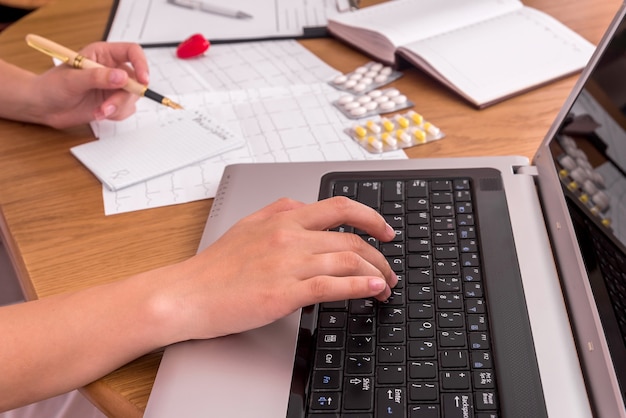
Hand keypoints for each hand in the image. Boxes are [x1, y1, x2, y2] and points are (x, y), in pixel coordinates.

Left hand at [28, 41, 148, 127]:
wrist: (43, 107)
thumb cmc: (52, 86)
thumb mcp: (73, 80)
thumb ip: (98, 77)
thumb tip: (122, 77)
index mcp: (103, 54)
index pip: (132, 52)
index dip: (141, 64)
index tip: (143, 80)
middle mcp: (112, 69)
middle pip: (135, 80)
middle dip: (123, 96)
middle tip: (109, 106)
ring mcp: (113, 87)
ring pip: (131, 98)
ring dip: (117, 108)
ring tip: (98, 111)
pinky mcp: (112, 103)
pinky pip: (126, 110)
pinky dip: (115, 115)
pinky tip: (98, 113)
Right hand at [155, 197, 397, 341]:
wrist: (187, 294)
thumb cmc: (214, 267)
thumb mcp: (248, 226)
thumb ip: (278, 212)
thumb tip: (304, 206)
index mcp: (282, 218)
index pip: (339, 207)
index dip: (370, 217)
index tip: (385, 231)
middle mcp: (289, 236)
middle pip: (352, 237)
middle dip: (380, 255)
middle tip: (389, 270)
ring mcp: (287, 263)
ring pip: (348, 259)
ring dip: (376, 273)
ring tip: (385, 287)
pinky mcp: (284, 292)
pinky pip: (332, 284)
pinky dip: (360, 286)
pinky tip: (373, 290)